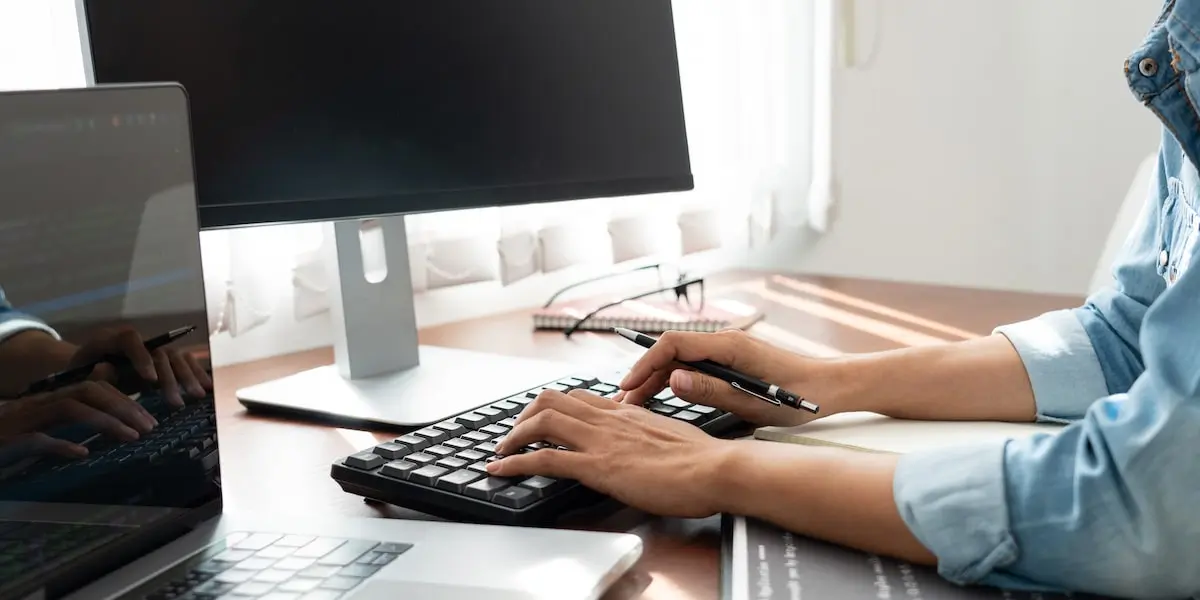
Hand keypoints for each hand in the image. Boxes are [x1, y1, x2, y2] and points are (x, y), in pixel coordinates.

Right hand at [0, 381, 157, 458]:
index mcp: (49, 401)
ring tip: (131, 436)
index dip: (123, 400)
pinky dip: (61, 444)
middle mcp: (38, 405)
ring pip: (70, 408)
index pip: (93, 388)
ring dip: (104, 421)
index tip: (148, 419)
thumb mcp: (39, 431)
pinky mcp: (8, 440)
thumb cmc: (3, 441)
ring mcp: (23, 420)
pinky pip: (37, 439)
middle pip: (88, 392)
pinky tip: (82, 452)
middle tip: (150, 426)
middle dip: (124, 407)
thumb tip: (99, 433)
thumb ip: (66, 426)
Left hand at [70, 326, 210, 406]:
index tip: (150, 381)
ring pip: (175, 356)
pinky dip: (196, 373)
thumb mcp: (75, 377)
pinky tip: (206, 387)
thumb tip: (107, 371)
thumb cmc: (76, 376)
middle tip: (175, 403)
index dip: (142, 357)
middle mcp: (135, 341)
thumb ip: (91, 375)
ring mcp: (150, 349)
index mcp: (108, 340)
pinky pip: (183, 361)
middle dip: (170, 377)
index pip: (129, 339)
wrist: (82, 370)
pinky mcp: (161, 359)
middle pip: (159, 351)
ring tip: (196, 397)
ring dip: (188, 376)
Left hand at [487, 389, 731, 517]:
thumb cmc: (702, 459)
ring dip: (512, 437)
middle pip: (551, 400)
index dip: (551, 406)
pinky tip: (501, 470)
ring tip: (500, 452)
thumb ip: (647, 433)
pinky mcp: (598, 467)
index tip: (539, 420)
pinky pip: (545, 459)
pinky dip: (515, 463)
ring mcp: (601, 441)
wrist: (716, 468)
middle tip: (513, 435)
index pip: (578, 397)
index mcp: (626, 411)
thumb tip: (641, 443)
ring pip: (541, 422)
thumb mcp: (668, 435)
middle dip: (523, 416)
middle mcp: (608, 419)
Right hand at [617, 329, 831, 426]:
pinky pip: (694, 368)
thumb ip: (711, 390)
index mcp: (729, 345)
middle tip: (624, 404)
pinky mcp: (731, 363)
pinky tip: (661, 400)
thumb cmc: (800, 395)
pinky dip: (674, 383)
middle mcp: (725, 343)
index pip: (673, 345)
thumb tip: (672, 382)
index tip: (628, 386)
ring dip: (656, 381)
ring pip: (680, 362)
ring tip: (635, 406)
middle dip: (644, 376)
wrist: (830, 387)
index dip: (645, 363)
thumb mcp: (753, 401)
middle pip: (671, 354)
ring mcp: (727, 352)